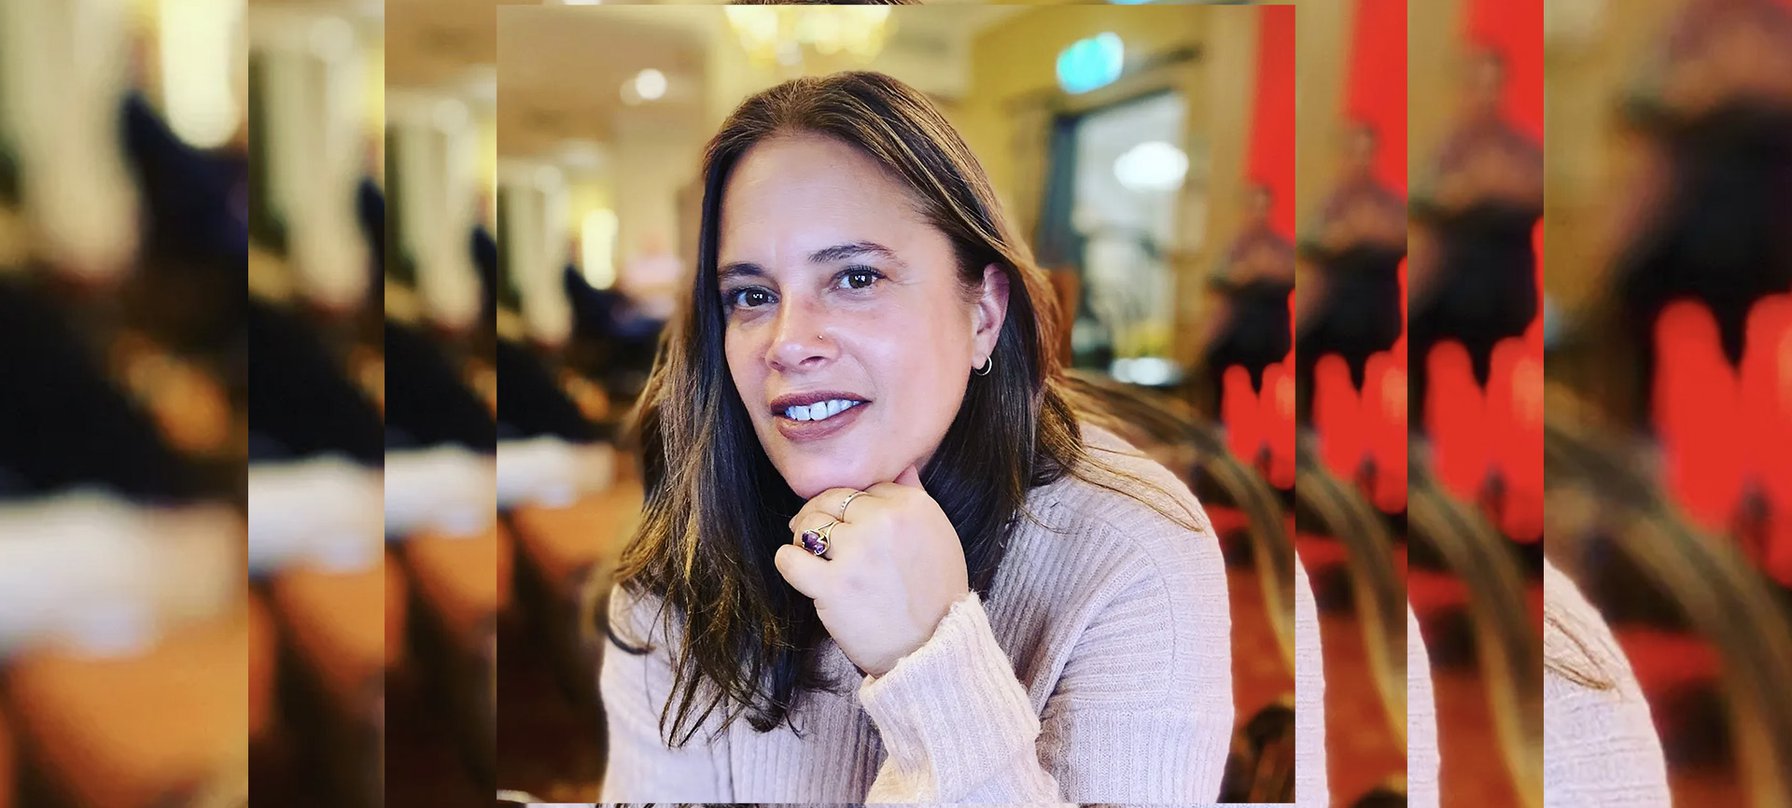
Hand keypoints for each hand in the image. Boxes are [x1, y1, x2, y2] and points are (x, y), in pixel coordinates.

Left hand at [773, 465, 970, 676]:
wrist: (933, 647)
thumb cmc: (936, 594)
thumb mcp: (939, 536)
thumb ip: (916, 497)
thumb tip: (901, 466)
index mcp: (912, 506)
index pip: (867, 487)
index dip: (854, 505)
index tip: (850, 522)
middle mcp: (883, 522)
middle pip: (833, 499)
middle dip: (820, 512)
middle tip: (813, 529)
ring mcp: (857, 553)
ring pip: (810, 525)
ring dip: (803, 536)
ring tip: (808, 551)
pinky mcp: (833, 586)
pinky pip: (791, 559)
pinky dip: (788, 561)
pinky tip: (796, 566)